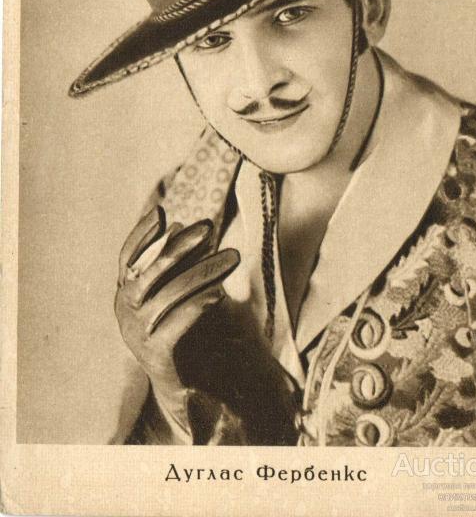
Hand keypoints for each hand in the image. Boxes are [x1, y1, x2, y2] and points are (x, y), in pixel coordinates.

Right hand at [114, 206, 239, 404]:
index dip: (142, 234)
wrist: (184, 383)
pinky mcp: (155, 353)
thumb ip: (176, 263)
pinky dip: (197, 305)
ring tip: (230, 258)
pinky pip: (175, 323)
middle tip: (208, 227)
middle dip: (180, 247)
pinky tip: (218, 293)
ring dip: (201, 272)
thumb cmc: (181, 327)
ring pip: (168, 294)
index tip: (161, 212)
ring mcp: (137, 333)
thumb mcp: (177, 290)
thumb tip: (179, 225)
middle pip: (149, 271)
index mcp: (125, 292)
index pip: (127, 257)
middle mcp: (124, 311)